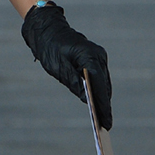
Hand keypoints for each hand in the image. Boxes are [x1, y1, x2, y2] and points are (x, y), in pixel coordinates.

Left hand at [21, 3, 111, 130]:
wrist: (47, 28)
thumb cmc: (50, 47)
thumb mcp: (58, 68)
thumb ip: (74, 84)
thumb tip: (88, 101)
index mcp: (89, 56)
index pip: (100, 85)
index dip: (103, 105)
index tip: (107, 122)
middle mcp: (98, 55)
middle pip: (105, 85)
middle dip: (105, 106)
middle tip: (106, 127)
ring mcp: (99, 56)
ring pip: (104, 82)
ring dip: (103, 99)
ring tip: (104, 120)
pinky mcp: (95, 58)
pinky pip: (100, 78)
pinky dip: (100, 90)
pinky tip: (99, 104)